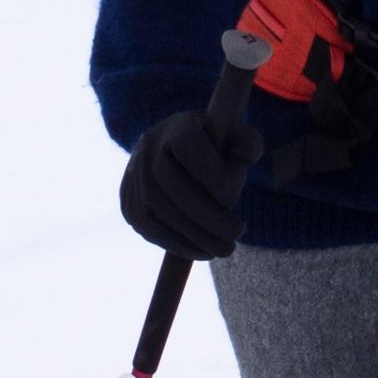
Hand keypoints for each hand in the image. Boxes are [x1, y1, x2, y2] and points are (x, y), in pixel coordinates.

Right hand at [120, 101, 267, 259]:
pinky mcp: (128, 202)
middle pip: (170, 184)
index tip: (235, 199)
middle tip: (235, 237)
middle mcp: (148, 147)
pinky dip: (174, 243)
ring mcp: (134, 175)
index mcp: (177, 125)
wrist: (180, 152)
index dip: (212, 175)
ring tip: (222, 249)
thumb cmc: (219, 146)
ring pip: (156, 209)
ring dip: (192, 236)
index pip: (188, 146)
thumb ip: (248, 144)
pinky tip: (201, 251)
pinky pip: (147, 227)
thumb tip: (243, 158)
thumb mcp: (240, 137)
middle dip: (206, 217)